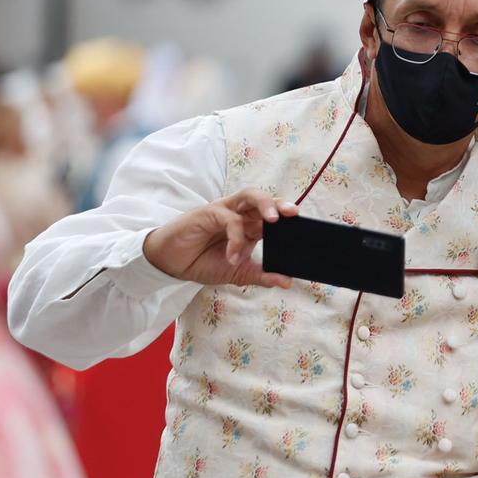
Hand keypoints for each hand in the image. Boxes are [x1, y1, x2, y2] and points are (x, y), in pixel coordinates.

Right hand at [141, 188, 298, 288]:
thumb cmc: (202, 262)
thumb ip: (262, 276)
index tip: (306, 229)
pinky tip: (233, 256)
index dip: (288, 220)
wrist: (171, 264)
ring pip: (249, 196)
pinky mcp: (208, 213)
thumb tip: (287, 281)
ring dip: (264, 204)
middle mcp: (239, 215)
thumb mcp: (237, 273)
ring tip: (274, 220)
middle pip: (264, 201)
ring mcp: (223, 211)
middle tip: (294, 214)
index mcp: (249, 226)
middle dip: (280, 204)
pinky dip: (235, 238)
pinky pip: (228, 219)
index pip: (273, 218)